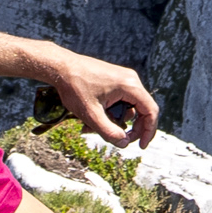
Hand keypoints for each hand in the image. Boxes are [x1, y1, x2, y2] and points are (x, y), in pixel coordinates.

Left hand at [35, 43, 161, 147]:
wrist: (60, 67)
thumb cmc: (75, 87)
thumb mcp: (91, 114)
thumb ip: (109, 132)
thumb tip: (124, 144)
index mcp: (130, 86)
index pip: (151, 111)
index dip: (149, 131)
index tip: (141, 146)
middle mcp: (130, 80)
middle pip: (142, 110)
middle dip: (131, 128)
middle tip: (120, 142)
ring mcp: (123, 78)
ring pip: (128, 107)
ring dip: (115, 121)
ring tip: (91, 128)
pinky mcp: (114, 80)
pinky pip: (120, 100)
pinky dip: (110, 113)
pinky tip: (91, 119)